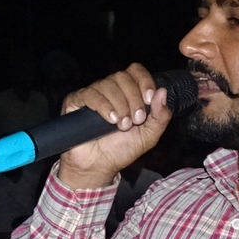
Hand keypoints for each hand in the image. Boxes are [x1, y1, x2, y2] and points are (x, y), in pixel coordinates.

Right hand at [57, 64, 172, 189]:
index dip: (144, 81)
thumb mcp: (149, 136)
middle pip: (123, 76)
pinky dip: (103, 106)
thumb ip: (160, 116)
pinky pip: (90, 94)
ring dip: (120, 105)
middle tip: (135, 120)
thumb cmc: (122, 150)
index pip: (136, 71)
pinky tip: (110, 120)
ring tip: (122, 125)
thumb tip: (162, 92)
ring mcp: (93, 94)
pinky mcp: (76, 102)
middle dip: (133, 98)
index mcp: (128, 93)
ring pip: (107, 84)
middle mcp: (110, 90)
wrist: (99, 167)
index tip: (148, 100)